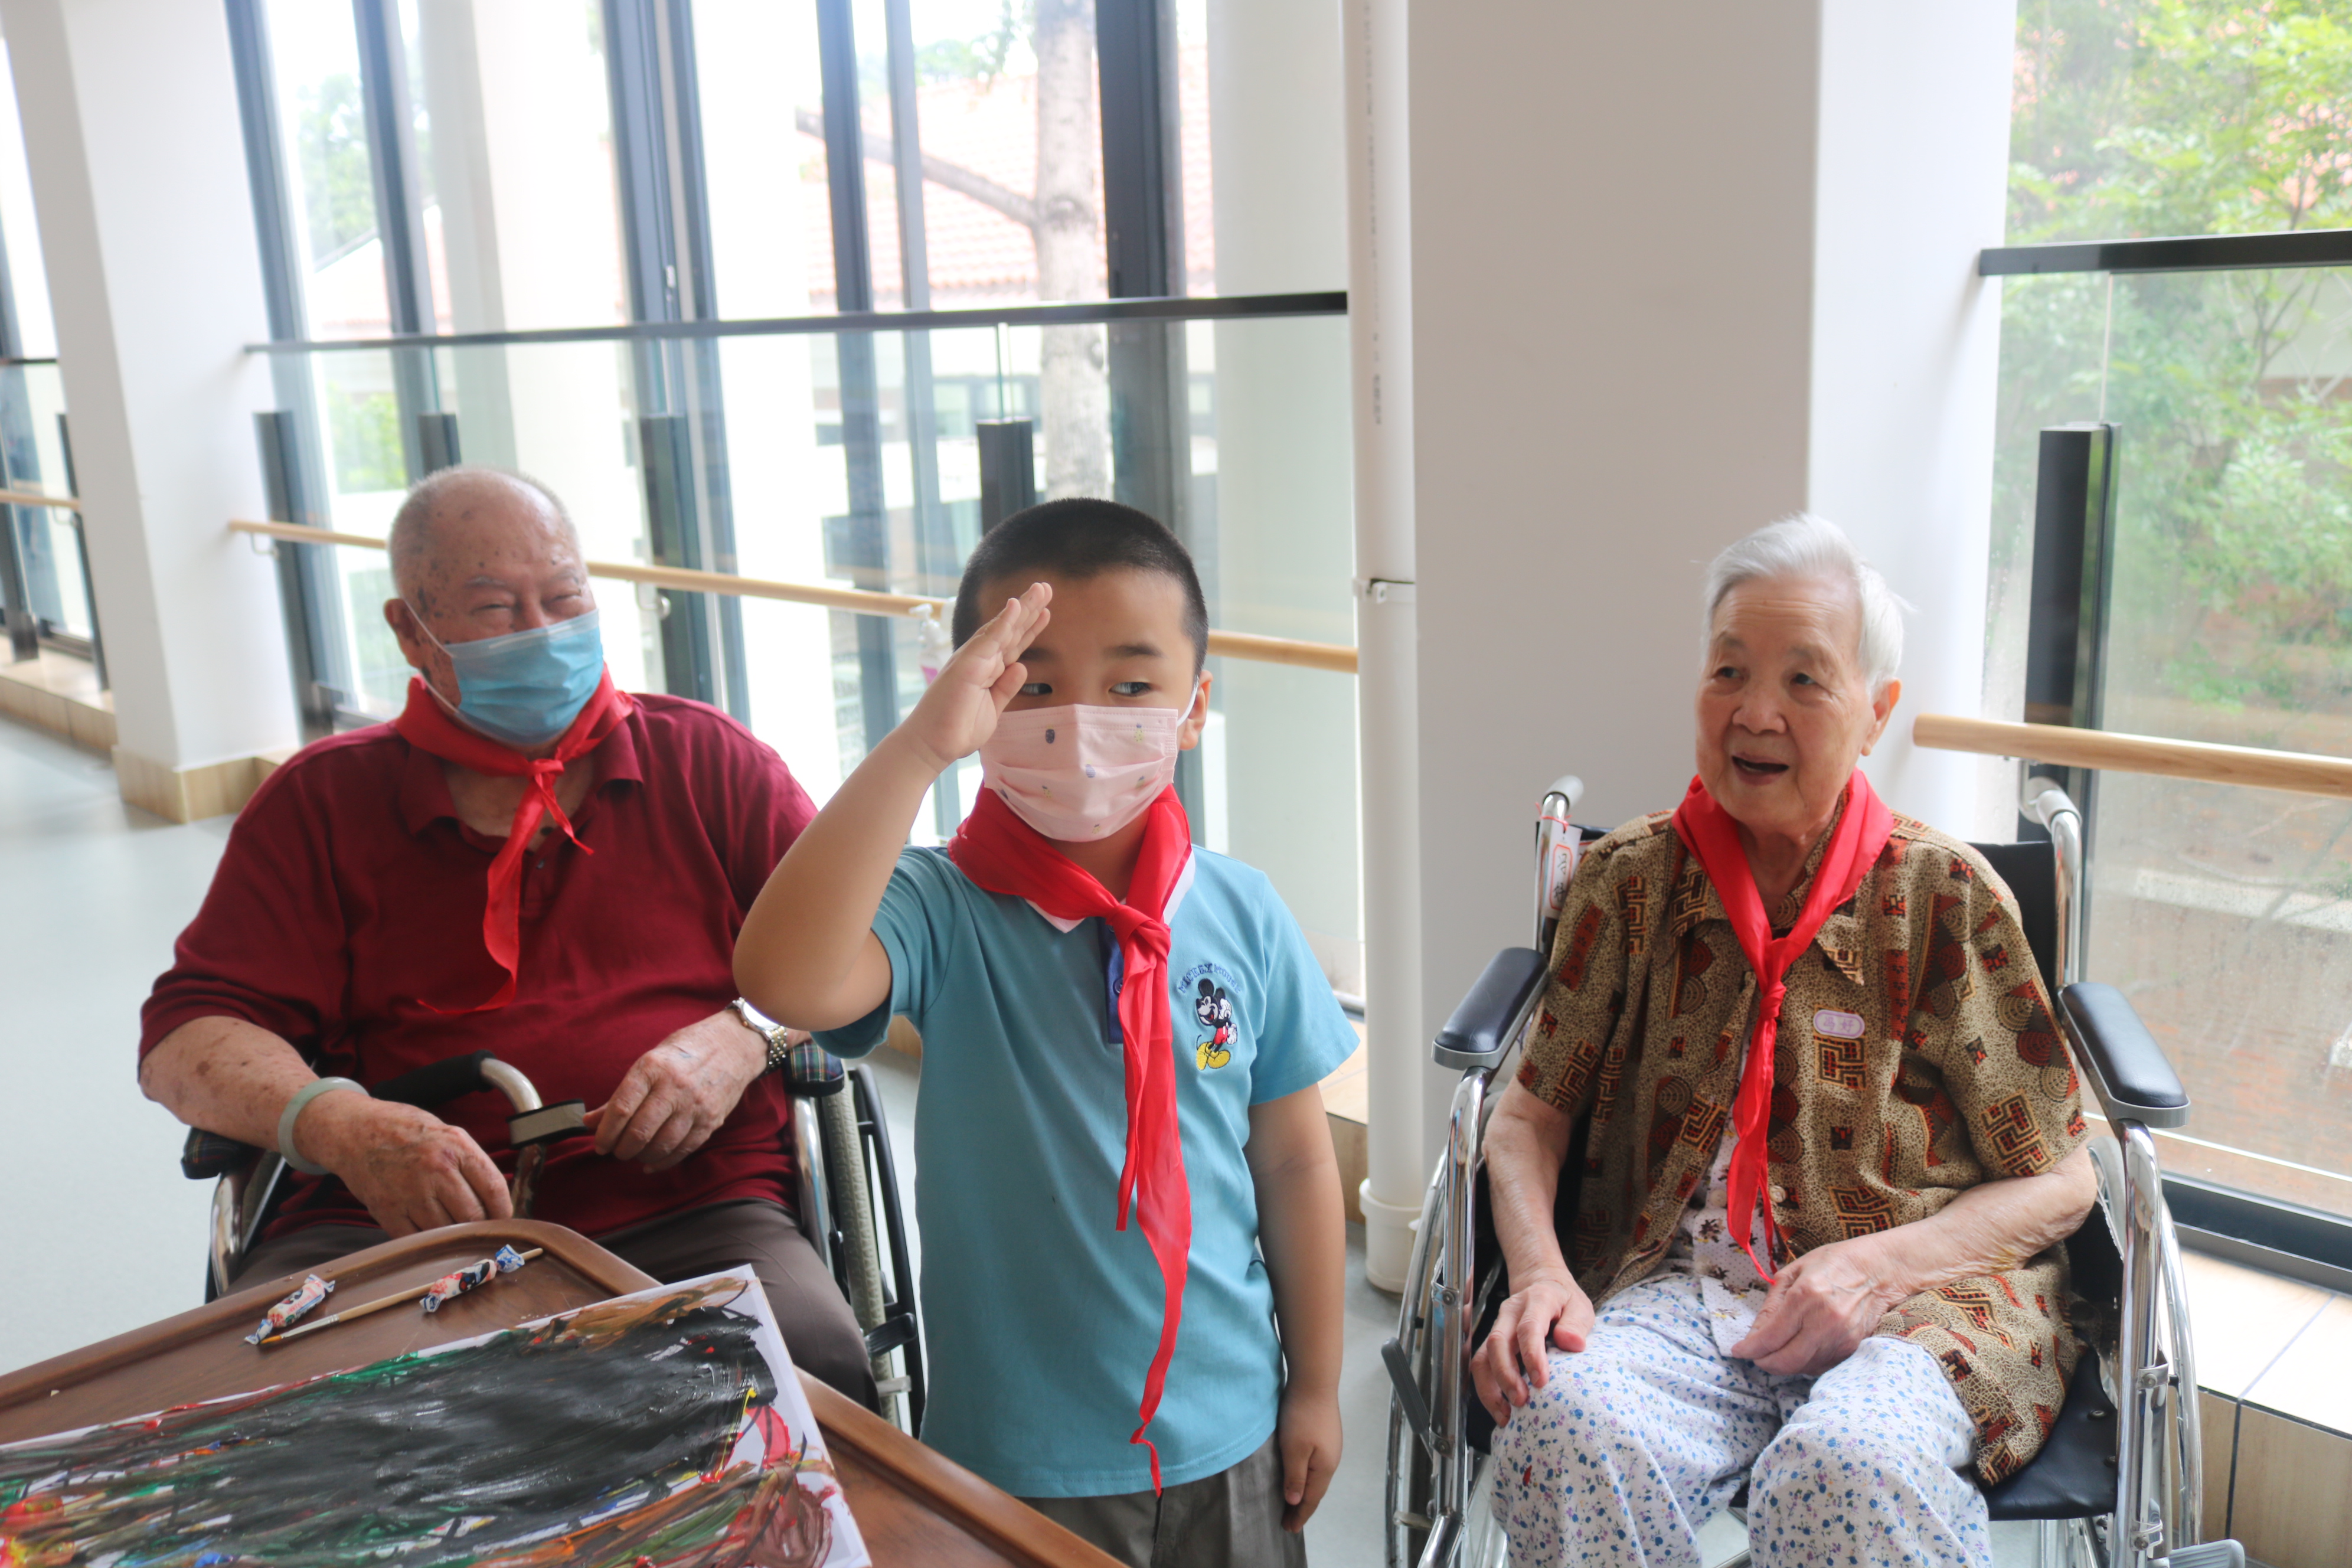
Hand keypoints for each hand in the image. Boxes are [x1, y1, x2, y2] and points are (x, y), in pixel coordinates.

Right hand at [300, 1091, 512, 1236]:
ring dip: (453, 1234)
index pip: (494, 1188)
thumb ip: (470, 1161)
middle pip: (472, 1215)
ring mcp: (411, 1193)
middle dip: (479, 1225)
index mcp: (456, 1147)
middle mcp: (436, 1170)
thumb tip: (494, 1195)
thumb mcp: (446, 1132)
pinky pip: (417, 1238)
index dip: (504, 1210)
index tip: (503, 1218)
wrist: (354, 1131)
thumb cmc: (402, 1129)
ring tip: (453, 1227)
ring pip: (447, 1231)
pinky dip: (426, 1240)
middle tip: (479, 1227)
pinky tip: (428, 1230)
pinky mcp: (388, 1211)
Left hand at [585, 1011, 768, 1171]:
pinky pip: (683, 1150)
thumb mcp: (650, 1061)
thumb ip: (621, 1095)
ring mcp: (695, 1105)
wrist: (734, 1044)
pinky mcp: (711, 1120)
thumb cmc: (685, 1051)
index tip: (600, 1144)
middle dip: (621, 1149)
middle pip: (639, 1131)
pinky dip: (664, 1162)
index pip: (621, 1109)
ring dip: (641, 1156)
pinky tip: (651, 1163)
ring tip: (634, 1154)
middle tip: (616, 1151)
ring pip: (661, 1145)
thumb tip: (589, 1122)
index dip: (605, 1133)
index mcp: (653, 1067)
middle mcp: (674, 1086)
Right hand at [891, 582, 1051, 773]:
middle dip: (1030, 609)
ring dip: (1022, 608)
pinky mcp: (967, 664)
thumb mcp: (992, 707)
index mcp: (987, 670)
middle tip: (1046, 588)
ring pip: (1002, 628)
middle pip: (1009, 630)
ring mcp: (973, 659)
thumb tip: (1021, 666)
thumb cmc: (957, 729)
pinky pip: (989, 639)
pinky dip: (1004, 621)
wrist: (933, 745)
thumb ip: (1006, 687)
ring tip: (1040, 589)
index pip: (1012, 644)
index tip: (1046, 611)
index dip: (1029, 627)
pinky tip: (1016, 605)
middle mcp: (980, 659)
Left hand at [1276, 1381, 1341, 1531]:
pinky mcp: (1325, 1434)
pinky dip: (1306, 1476)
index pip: (1311, 1499)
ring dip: (1304, 1491)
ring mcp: (1330, 1445)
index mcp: (1324, 1467)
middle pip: (1316, 1490)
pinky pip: (1316, 1464)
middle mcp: (1331, 1459)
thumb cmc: (1302, 1416)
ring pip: (1317, 1477)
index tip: (1289, 1529)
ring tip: (1292, 1502)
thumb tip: (1295, 1501)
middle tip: (1289, 1521)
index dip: (1300, 1515)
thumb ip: (1295, 1477)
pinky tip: (1299, 1475)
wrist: (1315, 1381)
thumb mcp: (1294, 1450)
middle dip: (1302, 1506)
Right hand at [1471, 1269, 1595, 1425]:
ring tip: (1506, 1415)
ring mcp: (1498, 1326)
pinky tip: (1501, 1410)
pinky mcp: (1492, 1341)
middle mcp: (1511, 1312)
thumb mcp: (1580, 1307)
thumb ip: (1576, 1324)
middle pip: (1497, 1342)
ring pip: (1482, 1356)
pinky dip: (1487, 1390)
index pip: (1528, 1327)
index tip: (1540, 1381)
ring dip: (1491, 1387)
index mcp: (1536, 1300)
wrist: (1543, 1285)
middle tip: (1521, 1401)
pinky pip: (1481, 1365)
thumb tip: (1572, 1343)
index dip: (1532, 1355)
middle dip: (1506, 1375)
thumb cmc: (1563, 1302)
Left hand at [1729, 1237, 1904, 1374]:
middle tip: (1755, 1356)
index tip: (1738, 1351)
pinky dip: (1806, 1363)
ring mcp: (1842, 1337)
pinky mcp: (1854, 1347)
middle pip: (1786, 1361)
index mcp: (1805, 1296)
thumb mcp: (1793, 1272)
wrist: (1880, 1270)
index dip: (1749, 1349)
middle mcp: (1825, 1321)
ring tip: (1778, 1350)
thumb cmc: (1834, 1263)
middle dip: (1764, 1363)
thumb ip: (1771, 1305)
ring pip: (1803, 1367)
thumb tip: (1754, 1335)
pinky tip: (1800, 1349)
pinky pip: (1822, 1366)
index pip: (1770, 1337)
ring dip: (1785, 1364)